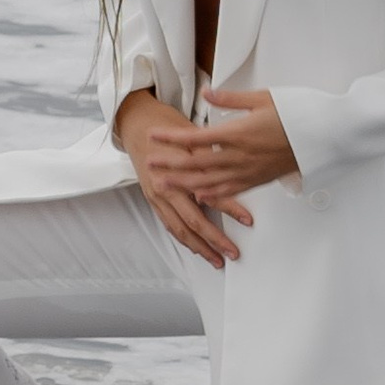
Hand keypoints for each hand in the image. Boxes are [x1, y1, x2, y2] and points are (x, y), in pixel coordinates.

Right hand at [113, 86, 250, 266]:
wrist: (137, 125)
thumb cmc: (166, 128)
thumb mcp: (192, 137)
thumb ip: (208, 159)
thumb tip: (232, 177)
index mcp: (177, 172)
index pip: (209, 197)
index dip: (231, 210)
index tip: (247, 220)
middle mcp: (165, 190)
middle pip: (193, 223)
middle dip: (214, 241)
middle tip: (232, 253)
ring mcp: (158, 198)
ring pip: (180, 230)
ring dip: (199, 248)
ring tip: (216, 259)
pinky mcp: (154, 201)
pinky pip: (170, 226)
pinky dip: (184, 240)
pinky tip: (195, 247)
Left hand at [148, 87, 299, 221]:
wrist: (324, 136)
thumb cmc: (296, 113)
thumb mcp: (262, 98)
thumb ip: (230, 100)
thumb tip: (207, 93)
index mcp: (238, 134)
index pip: (196, 139)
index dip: (172, 139)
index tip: (154, 136)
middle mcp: (240, 157)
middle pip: (196, 165)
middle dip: (170, 165)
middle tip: (148, 164)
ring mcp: (249, 171)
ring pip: (209, 183)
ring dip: (184, 184)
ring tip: (163, 184)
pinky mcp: (259, 180)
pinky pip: (231, 191)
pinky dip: (212, 195)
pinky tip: (199, 197)